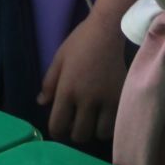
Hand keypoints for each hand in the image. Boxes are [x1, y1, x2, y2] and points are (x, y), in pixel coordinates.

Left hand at [38, 12, 127, 142]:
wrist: (109, 30)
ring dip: (95, 130)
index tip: (60, 127)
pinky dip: (110, 124)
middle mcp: (87, 100)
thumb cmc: (81, 42)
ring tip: (94, 119)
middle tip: (78, 121)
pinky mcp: (122, 98)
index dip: (57, 131)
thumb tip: (42, 103)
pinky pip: (116, 124)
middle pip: (80, 135)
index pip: (58, 126)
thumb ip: (49, 83)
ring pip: (100, 133)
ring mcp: (107, 100)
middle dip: (76, 132)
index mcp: (67, 90)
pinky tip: (107, 115)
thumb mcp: (59, 59)